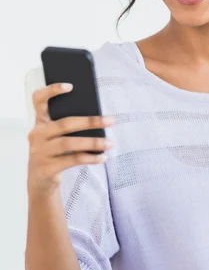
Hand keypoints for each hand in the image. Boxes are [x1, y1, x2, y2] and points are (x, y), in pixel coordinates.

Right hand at [28, 83, 113, 198]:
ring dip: (93, 142)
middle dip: (90, 121)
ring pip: (69, 143)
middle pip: (64, 124)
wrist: (40, 183)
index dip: (51, 90)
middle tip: (111, 120)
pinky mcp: (47, 168)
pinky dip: (91, 158)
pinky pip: (73, 160)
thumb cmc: (54, 154)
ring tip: (111, 143)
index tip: (71, 86)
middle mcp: (36, 135)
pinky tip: (103, 157)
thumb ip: (68, 126)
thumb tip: (98, 118)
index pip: (38, 100)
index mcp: (39, 123)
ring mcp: (40, 152)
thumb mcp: (56, 138)